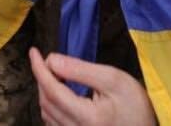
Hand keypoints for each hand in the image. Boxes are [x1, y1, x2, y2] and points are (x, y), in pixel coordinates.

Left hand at [29, 48, 156, 125]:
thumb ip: (81, 69)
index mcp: (87, 117)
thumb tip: (52, 60)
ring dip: (45, 91)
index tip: (34, 52)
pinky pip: (54, 122)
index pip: (52, 89)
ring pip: (47, 113)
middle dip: (43, 78)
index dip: (39, 68)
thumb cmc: (136, 105)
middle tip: (48, 60)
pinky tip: (59, 93)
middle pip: (46, 101)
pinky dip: (51, 105)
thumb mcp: (113, 79)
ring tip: (55, 74)